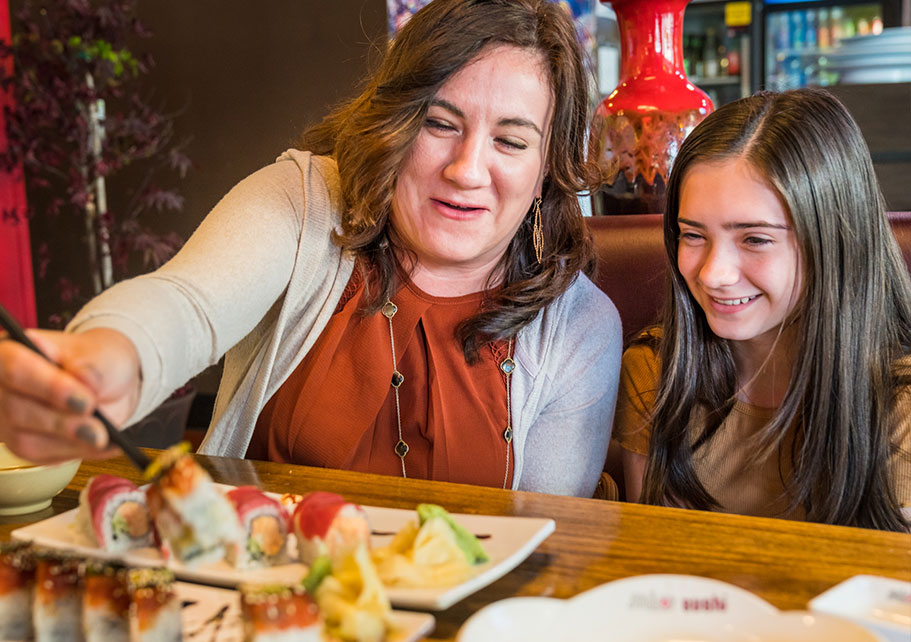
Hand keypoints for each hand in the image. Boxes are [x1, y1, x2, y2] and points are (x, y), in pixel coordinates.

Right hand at [0, 328, 140, 463]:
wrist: (110, 383)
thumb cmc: (98, 361)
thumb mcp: (104, 354)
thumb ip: (92, 366)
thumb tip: (84, 381)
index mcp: (14, 349)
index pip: (16, 367)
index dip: (49, 386)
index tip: (85, 401)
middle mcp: (3, 386)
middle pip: (17, 408)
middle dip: (62, 421)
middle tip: (98, 428)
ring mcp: (8, 418)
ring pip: (26, 440)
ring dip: (70, 442)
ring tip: (103, 437)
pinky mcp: (23, 443)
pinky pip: (43, 457)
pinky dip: (78, 452)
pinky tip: (104, 446)